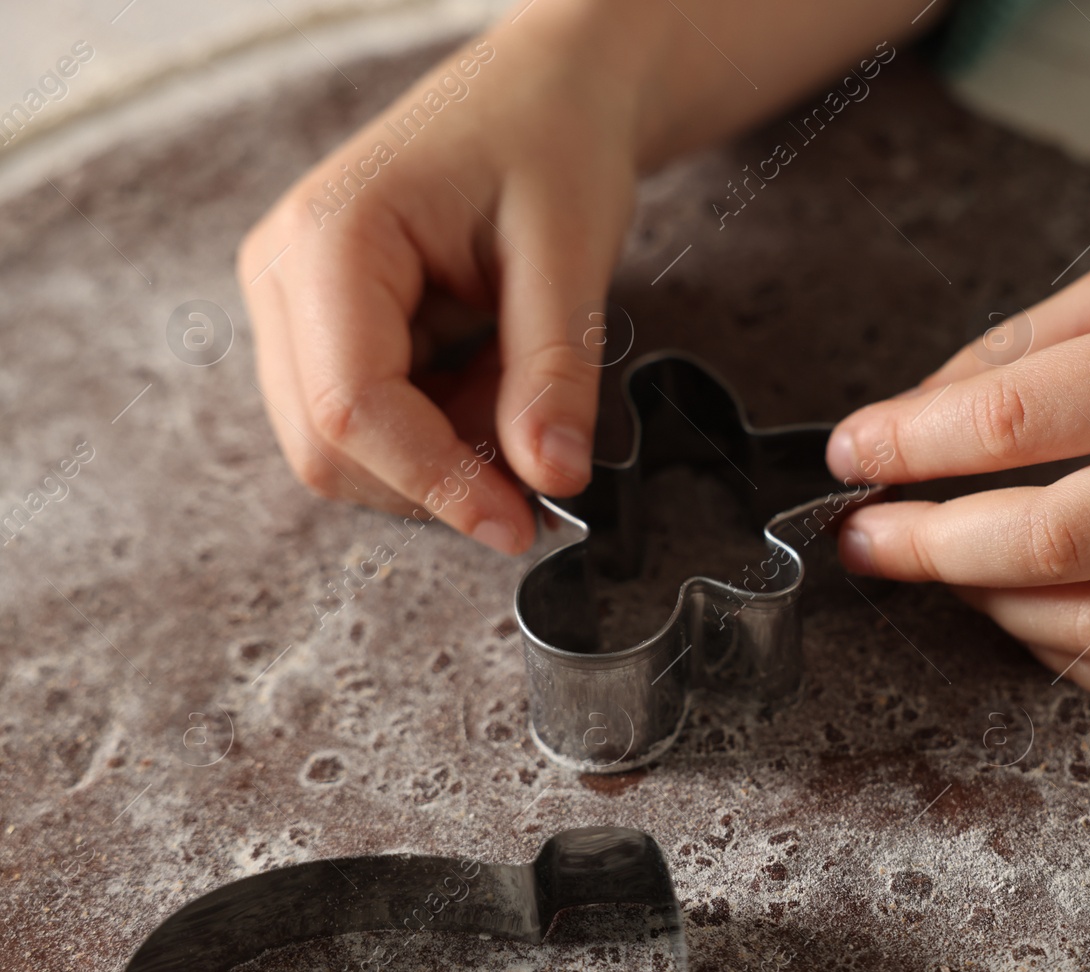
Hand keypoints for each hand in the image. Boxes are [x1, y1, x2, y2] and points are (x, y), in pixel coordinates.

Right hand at [237, 0, 936, 554]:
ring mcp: (293, 303)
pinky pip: (371, 421)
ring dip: (444, 450)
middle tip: (540, 454)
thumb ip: (554, 373)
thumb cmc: (552, 143)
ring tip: (518, 376)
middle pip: (329, 446)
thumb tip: (553, 483)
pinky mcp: (320, 326)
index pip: (351, 410)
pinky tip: (492, 369)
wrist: (545, 92)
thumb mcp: (570, 252)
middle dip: (438, 474)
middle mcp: (284, 275)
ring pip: (345, 447)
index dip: (435, 485)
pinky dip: (443, 426)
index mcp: (330, 240)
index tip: (520, 526)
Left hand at [826, 208, 1089, 707]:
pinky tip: (1036, 613)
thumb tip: (905, 425)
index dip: (913, 447)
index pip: (1021, 420)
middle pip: (1059, 543)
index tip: (854, 456)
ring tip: (956, 568)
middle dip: (933, 547)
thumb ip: (1021, 351)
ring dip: (998, 607)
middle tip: (870, 539)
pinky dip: (1077, 657)